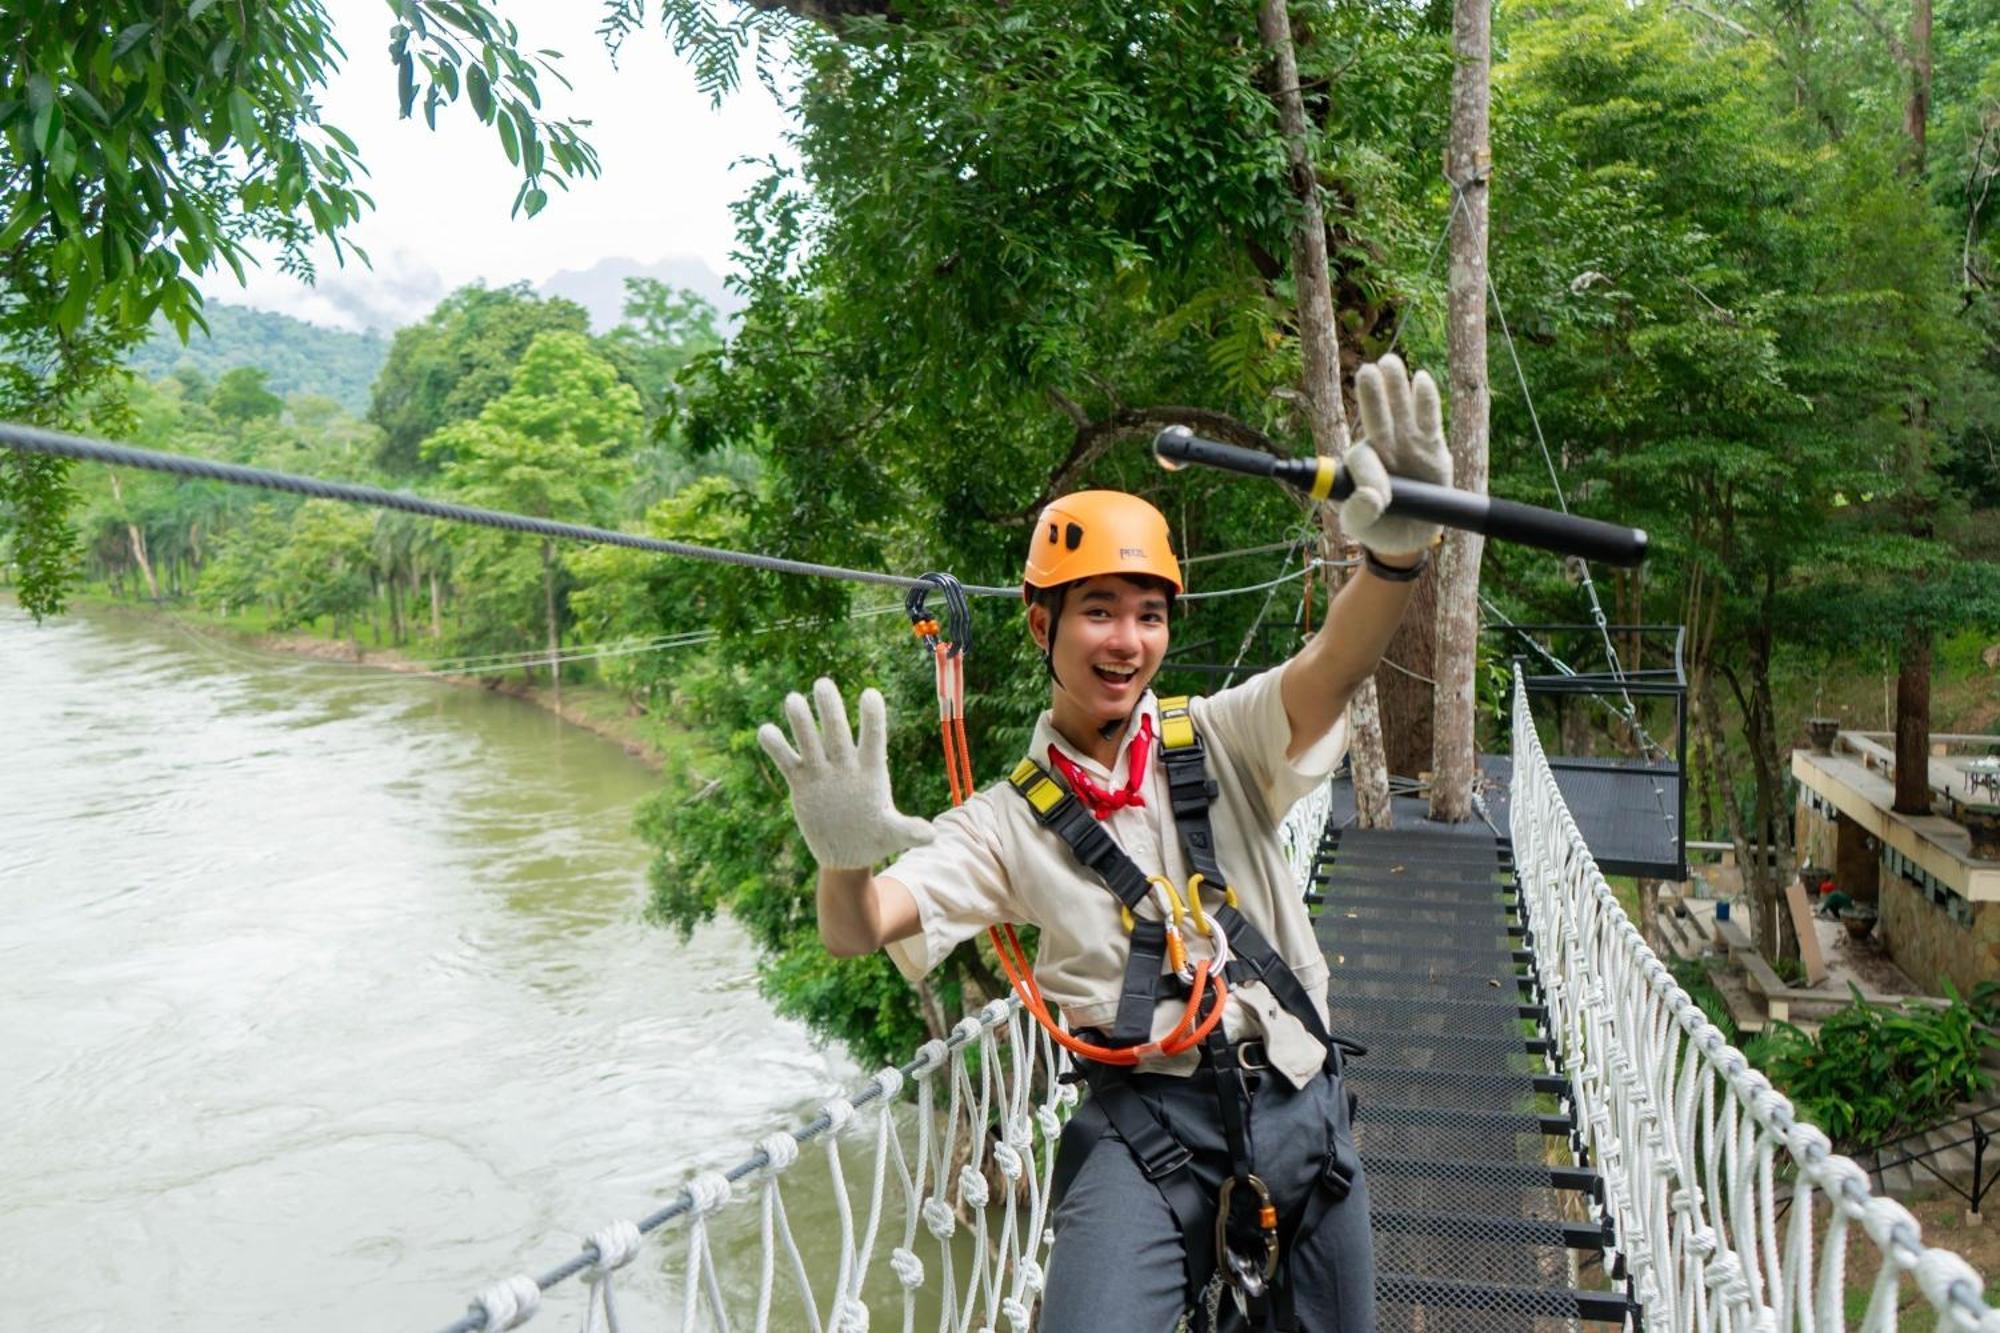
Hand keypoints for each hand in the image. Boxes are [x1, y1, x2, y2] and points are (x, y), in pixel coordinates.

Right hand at [758, 678, 934, 869]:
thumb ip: (909, 831)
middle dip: (830, 709)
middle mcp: (845, 764)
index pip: (873, 738)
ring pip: (810, 740)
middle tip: (822, 683)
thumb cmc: (875, 838)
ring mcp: (822, 770)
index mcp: (871, 770)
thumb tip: (931, 835)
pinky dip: (776, 747)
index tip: (870, 694)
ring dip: (801, 721)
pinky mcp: (801, 781)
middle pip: (837, 732)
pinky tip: (766, 731)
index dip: (872, 718)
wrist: (847, 851)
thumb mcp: (893, 836)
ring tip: (793, 699)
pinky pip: (787, 760)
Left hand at [1340, 354, 1452, 557]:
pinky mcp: (1431, 447)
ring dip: (1395, 387)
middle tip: (1368, 370)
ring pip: (1400, 411)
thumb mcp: (1361, 526)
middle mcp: (1381, 446)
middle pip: (1375, 416)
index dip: (1369, 475)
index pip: (1361, 457)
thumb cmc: (1379, 527)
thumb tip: (1371, 497)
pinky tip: (1421, 379)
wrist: (1410, 535)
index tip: (1377, 501)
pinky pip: (1429, 421)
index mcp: (1358, 464)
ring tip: (1389, 362)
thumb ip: (1358, 513)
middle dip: (1371, 395)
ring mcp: (1406, 443)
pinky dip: (1426, 401)